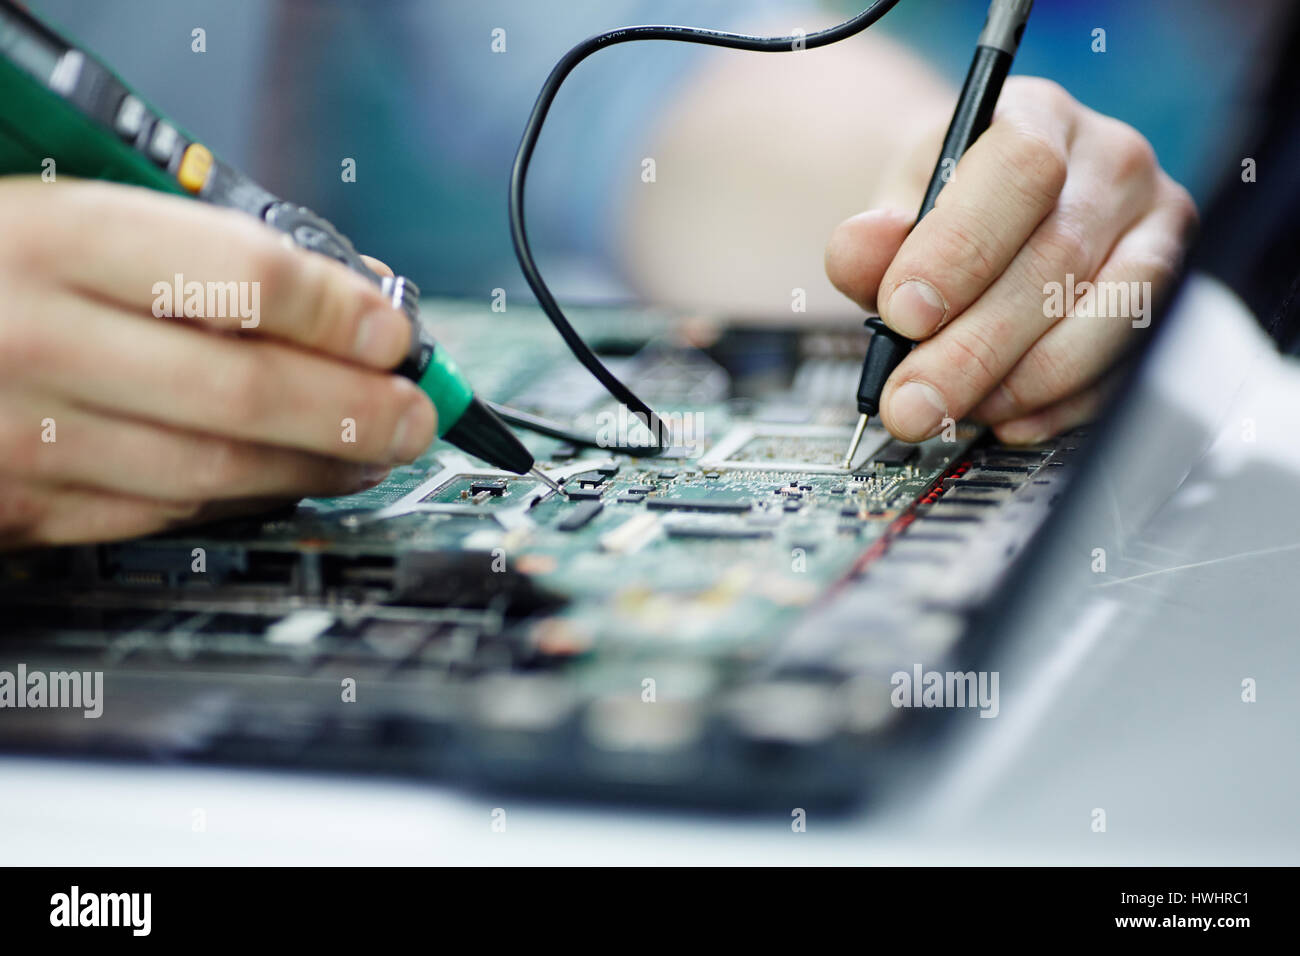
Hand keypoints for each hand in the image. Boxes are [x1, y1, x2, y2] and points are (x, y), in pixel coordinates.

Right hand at [0, 178, 435, 545]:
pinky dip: (242, 497)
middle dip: (357, 410)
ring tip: (373, 450)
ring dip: (316, 466)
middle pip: (244, 391)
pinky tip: (287, 480)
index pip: (244, 276)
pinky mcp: (16, 506)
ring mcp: (23, 435)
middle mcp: (36, 339)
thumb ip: (186, 245)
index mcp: (52, 238)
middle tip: (417, 415)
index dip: (343, 307)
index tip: (395, 328)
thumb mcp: (59, 204)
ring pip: (214, 468)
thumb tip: (336, 290)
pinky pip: (161, 511)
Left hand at [825, 77, 1197, 443]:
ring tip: (954, 409)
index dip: (961, 249)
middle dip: (973, 348)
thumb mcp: (897, 204)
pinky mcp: (1170, 297)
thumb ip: (870, 235)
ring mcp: (1155, 230)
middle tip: (910, 401)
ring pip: (1110, 316)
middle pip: (1056, 261)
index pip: (1020, 169)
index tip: (903, 314)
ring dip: (1023, 380)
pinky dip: (1062, 404)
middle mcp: (1113, 164)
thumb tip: (857, 253)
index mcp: (1039, 118)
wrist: (991, 211)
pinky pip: (1127, 363)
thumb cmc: (948, 204)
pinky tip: (1006, 417)